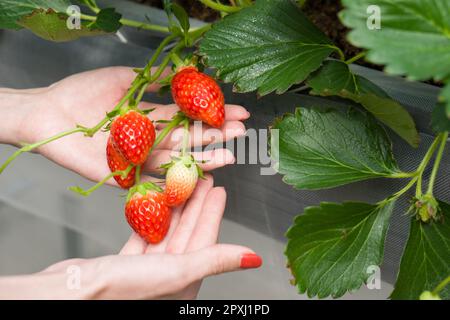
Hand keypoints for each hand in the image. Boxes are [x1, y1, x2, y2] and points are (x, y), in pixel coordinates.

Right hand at [0, 176, 261, 298]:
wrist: (72, 296)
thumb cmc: (123, 290)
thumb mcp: (178, 270)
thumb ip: (215, 260)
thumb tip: (253, 257)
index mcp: (185, 281)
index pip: (206, 239)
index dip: (213, 212)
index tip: (219, 190)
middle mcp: (168, 278)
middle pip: (187, 233)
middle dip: (196, 204)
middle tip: (203, 178)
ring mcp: (145, 272)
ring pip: (165, 232)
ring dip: (173, 208)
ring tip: (180, 184)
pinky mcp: (123, 266)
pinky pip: (142, 236)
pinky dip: (148, 219)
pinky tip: (151, 204)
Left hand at [4, 67, 248, 183]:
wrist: (48, 112)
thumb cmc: (83, 93)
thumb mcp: (125, 78)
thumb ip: (156, 79)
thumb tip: (189, 72)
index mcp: (153, 117)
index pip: (191, 117)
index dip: (214, 115)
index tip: (238, 112)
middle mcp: (152, 139)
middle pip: (189, 140)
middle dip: (215, 136)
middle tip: (240, 132)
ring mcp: (140, 158)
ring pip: (176, 161)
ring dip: (203, 160)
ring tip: (228, 156)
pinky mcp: (124, 176)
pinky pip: (152, 182)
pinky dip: (173, 184)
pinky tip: (196, 182)